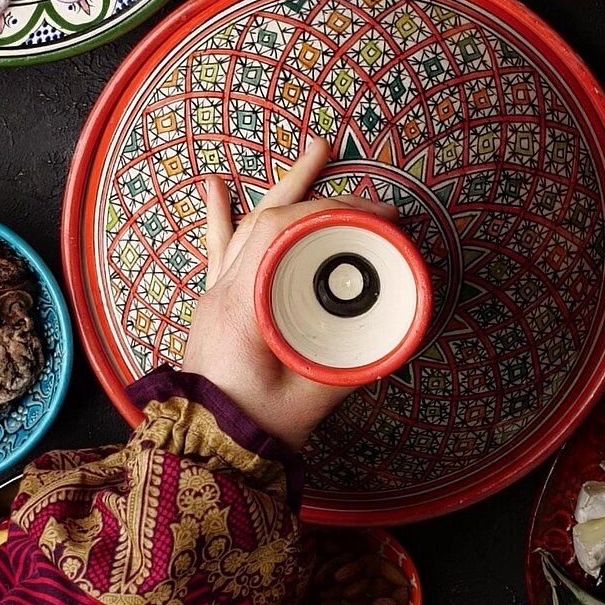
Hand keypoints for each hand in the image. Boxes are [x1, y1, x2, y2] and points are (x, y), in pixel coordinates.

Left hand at [181, 138, 396, 449]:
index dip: (333, 211)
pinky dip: (220, 217)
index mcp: (245, 306)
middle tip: (331, 150)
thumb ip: (357, 360)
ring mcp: (215, 296)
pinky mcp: (214, 306)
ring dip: (278, 190)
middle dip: (306, 184)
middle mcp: (224, 292)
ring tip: (305, 155)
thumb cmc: (257, 429)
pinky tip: (216, 187)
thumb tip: (397, 328)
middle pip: (265, 220)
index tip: (376, 213)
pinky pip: (217, 251)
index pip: (285, 233)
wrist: (206, 453)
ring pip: (244, 227)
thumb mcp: (319, 393)